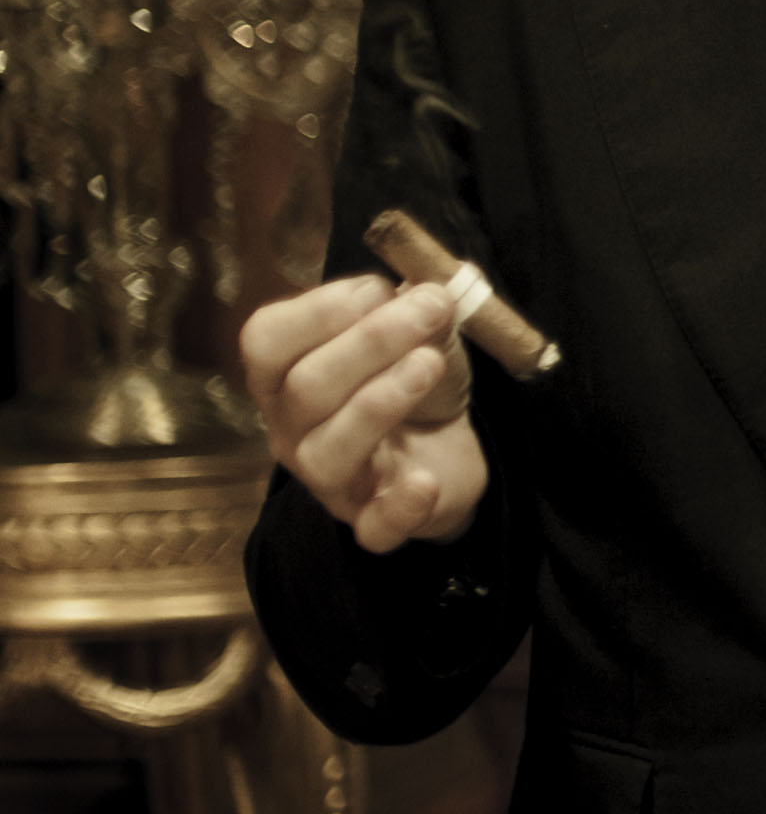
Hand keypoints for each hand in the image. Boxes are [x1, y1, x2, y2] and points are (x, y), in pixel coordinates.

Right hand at [240, 274, 488, 553]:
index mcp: (287, 376)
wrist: (451, 453)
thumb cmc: (416, 385)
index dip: (318, 310)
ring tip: (430, 364)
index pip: (266, 341)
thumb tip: (425, 289)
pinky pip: (373, 526)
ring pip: (328, 450)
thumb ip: (419, 309)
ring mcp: (329, 481)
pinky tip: (424, 480)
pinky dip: (400, 505)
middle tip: (430, 308)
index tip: (378, 287)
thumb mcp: (422, 335)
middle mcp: (292, 430)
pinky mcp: (374, 522)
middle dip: (369, 342)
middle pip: (304, 388)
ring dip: (381, 401)